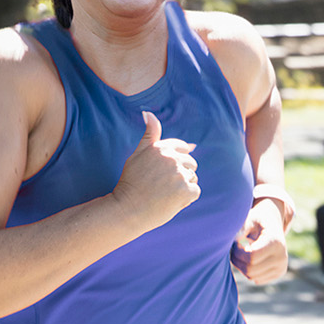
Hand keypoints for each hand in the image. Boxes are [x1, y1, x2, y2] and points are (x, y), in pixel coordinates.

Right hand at [110, 111, 199, 231]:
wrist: (127, 210)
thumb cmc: (131, 182)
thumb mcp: (137, 154)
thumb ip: (149, 135)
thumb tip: (148, 113)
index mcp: (161, 148)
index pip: (184, 148)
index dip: (177, 160)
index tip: (165, 171)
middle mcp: (172, 159)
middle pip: (191, 163)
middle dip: (180, 173)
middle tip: (162, 184)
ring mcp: (180, 175)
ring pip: (193, 177)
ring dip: (184, 186)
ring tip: (165, 193)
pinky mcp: (186, 191)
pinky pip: (195, 191)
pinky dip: (186, 198)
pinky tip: (171, 200)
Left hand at [231, 199, 288, 283]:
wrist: (273, 224)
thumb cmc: (258, 220)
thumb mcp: (250, 218)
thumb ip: (242, 227)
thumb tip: (236, 239)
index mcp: (275, 242)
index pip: (251, 257)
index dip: (238, 253)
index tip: (235, 244)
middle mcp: (282, 257)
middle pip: (250, 270)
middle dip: (238, 261)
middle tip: (235, 250)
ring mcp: (281, 266)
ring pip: (252, 277)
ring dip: (242, 267)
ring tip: (242, 253)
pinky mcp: (279, 273)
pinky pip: (256, 280)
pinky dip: (249, 271)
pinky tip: (250, 259)